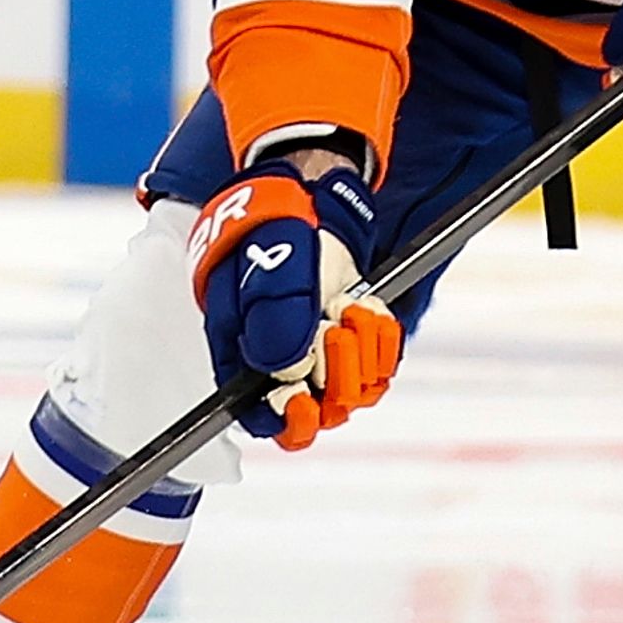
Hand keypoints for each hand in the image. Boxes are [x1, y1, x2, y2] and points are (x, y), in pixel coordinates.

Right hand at [186, 161, 401, 449]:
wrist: (312, 201)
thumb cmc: (276, 229)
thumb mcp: (270, 265)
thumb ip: (274, 317)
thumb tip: (286, 374)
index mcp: (242, 355)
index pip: (260, 418)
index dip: (284, 421)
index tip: (304, 401)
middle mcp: (281, 365)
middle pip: (316, 413)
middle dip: (335, 376)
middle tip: (335, 327)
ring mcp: (321, 356)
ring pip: (352, 392)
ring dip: (361, 353)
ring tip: (350, 307)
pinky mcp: (354, 342)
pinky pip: (379, 367)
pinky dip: (381, 340)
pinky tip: (366, 306)